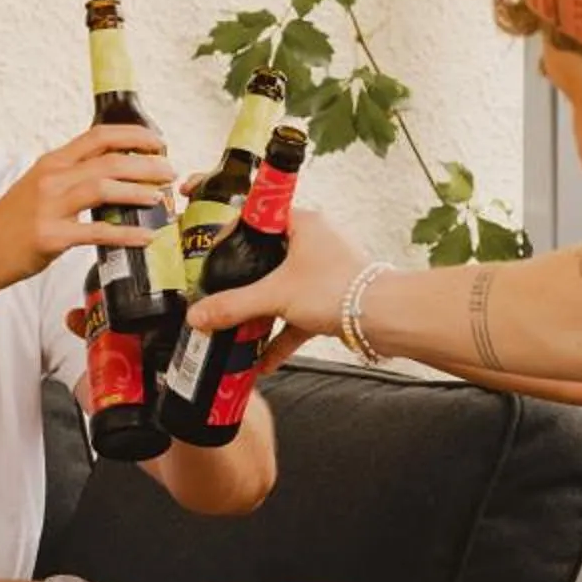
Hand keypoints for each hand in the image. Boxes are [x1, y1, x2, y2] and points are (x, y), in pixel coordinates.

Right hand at [0, 124, 175, 296]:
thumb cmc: (9, 224)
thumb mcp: (38, 188)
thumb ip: (71, 179)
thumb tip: (112, 179)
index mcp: (52, 163)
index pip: (99, 136)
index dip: (134, 135)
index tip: (159, 143)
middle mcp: (52, 178)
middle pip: (110, 160)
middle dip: (147, 163)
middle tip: (170, 172)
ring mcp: (49, 207)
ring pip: (105, 187)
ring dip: (140, 191)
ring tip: (161, 199)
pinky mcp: (50, 237)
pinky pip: (96, 233)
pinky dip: (125, 234)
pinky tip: (145, 237)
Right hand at [182, 207, 367, 353]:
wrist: (384, 318)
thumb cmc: (338, 289)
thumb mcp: (274, 295)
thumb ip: (232, 306)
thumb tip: (197, 316)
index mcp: (302, 223)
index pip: (258, 218)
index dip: (234, 234)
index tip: (213, 253)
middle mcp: (314, 243)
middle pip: (267, 259)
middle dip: (244, 284)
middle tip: (219, 295)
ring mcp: (323, 273)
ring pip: (282, 291)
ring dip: (261, 315)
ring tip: (234, 331)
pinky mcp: (330, 301)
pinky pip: (297, 318)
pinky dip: (279, 338)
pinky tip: (261, 362)